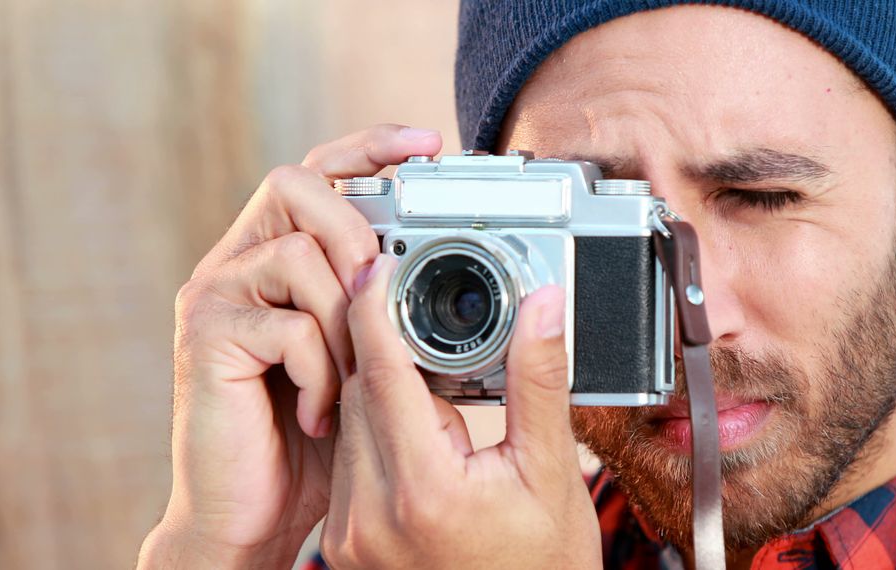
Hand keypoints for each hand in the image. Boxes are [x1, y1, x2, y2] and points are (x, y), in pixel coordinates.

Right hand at [137, 125, 442, 567]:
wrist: (251, 515)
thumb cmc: (311, 438)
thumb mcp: (359, 360)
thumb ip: (377, 310)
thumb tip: (431, 271)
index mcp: (276, 257)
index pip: (318, 174)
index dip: (369, 148)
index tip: (427, 146)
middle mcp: (237, 262)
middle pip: (294, 184)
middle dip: (354, 231)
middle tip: (378, 294)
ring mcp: (214, 297)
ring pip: (297, 255)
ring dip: (345, 320)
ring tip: (349, 379)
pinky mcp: (204, 339)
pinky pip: (288, 327)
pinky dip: (321, 373)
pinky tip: (319, 414)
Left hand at [319, 255, 601, 568]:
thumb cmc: (541, 568)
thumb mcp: (549, 474)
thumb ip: (538, 383)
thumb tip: (543, 307)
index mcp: (423, 491)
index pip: (380, 373)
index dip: (374, 308)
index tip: (377, 265)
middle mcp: (369, 516)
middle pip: (358, 393)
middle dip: (387, 349)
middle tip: (425, 323)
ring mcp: (350, 535)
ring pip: (348, 424)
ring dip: (381, 392)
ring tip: (437, 395)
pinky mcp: (345, 544)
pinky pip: (348, 461)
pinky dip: (375, 431)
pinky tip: (420, 437)